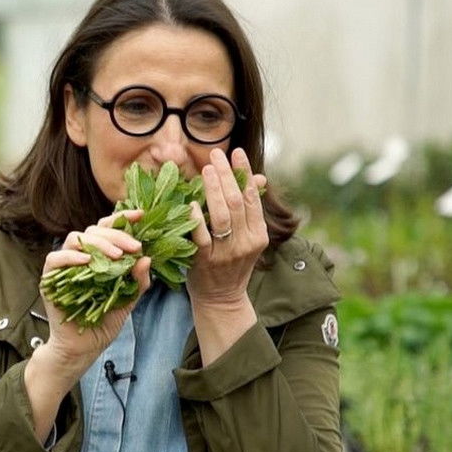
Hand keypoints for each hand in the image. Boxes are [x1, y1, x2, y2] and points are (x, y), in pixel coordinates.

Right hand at [36, 210, 152, 377]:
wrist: (83, 347)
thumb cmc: (104, 322)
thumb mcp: (128, 300)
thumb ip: (138, 281)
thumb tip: (147, 259)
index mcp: (99, 256)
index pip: (108, 229)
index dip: (123, 219)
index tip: (141, 216)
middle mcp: (81, 256)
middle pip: (94, 230)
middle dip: (116, 236)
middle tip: (133, 247)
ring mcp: (64, 265)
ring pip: (76, 239)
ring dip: (98, 244)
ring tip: (117, 257)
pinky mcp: (50, 278)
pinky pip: (56, 258)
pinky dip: (71, 257)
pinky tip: (87, 262)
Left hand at [187, 148, 267, 308]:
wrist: (221, 298)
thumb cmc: (232, 263)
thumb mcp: (248, 238)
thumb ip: (250, 209)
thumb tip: (258, 178)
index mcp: (258, 234)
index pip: (252, 197)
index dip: (244, 173)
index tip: (236, 153)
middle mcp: (245, 242)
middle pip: (236, 201)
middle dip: (226, 175)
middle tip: (216, 154)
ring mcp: (226, 252)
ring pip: (222, 215)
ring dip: (214, 189)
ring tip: (207, 169)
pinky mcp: (206, 261)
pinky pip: (202, 236)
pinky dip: (197, 218)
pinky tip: (192, 202)